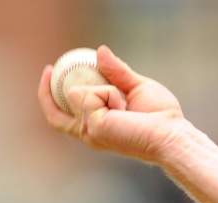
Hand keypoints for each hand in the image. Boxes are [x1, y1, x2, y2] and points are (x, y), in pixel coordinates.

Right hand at [37, 44, 186, 163]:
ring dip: (103, 89)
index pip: (64, 115)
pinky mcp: (92, 127)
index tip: (53, 70)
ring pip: (77, 93)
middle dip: (46, 90)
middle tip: (49, 67)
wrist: (171, 136)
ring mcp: (89, 132)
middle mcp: (89, 134)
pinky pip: (89, 94)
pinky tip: (124, 106)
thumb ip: (118, 72)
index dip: (51, 96)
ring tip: (126, 104)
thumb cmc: (162, 118)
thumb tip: (99, 51)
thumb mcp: (137, 88)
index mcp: (98, 128)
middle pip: (55, 114)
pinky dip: (108, 93)